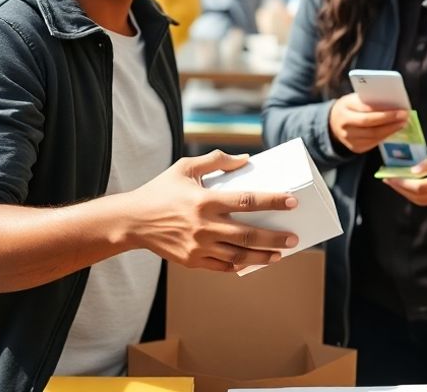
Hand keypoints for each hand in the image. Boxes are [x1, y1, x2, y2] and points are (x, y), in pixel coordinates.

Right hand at [125, 150, 298, 272]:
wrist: (132, 221)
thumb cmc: (161, 190)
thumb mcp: (185, 168)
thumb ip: (216, 160)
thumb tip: (246, 160)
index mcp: (205, 200)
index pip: (247, 201)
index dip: (272, 201)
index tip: (292, 202)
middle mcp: (204, 225)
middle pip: (248, 234)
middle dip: (275, 237)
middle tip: (294, 237)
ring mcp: (198, 246)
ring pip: (239, 255)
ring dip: (262, 256)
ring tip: (279, 254)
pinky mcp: (192, 261)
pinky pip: (222, 267)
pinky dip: (239, 265)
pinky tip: (251, 262)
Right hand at [328, 94, 407, 153]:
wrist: (333, 124)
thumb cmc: (349, 107)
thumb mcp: (354, 99)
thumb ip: (368, 100)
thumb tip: (392, 101)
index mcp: (344, 107)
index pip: (365, 109)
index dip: (384, 110)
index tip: (400, 108)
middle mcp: (344, 124)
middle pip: (369, 124)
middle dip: (389, 120)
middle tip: (404, 116)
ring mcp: (349, 138)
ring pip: (373, 136)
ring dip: (391, 130)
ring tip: (402, 123)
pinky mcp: (355, 148)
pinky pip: (373, 143)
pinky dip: (385, 136)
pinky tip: (394, 130)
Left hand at [383, 142, 426, 206]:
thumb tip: (412, 171)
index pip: (420, 187)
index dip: (403, 183)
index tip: (390, 176)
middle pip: (419, 197)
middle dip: (400, 189)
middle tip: (386, 178)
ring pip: (421, 201)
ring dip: (405, 193)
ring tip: (392, 181)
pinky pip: (426, 199)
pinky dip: (413, 193)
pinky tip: (405, 184)